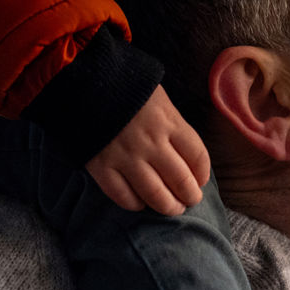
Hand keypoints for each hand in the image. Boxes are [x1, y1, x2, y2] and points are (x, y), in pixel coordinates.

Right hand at [85, 85, 210, 213]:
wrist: (86, 81)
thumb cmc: (129, 87)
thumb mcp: (160, 99)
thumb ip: (173, 125)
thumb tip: (186, 154)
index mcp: (169, 122)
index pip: (197, 156)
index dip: (203, 173)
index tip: (201, 180)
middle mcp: (152, 143)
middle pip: (180, 180)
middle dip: (190, 195)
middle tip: (191, 200)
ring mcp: (126, 157)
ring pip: (155, 194)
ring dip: (168, 206)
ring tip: (173, 208)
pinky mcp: (101, 167)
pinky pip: (123, 196)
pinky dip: (135, 205)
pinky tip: (141, 203)